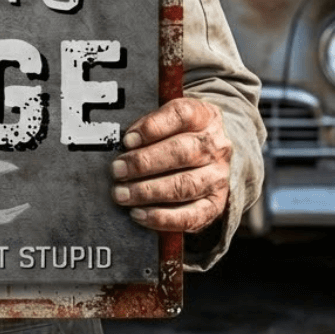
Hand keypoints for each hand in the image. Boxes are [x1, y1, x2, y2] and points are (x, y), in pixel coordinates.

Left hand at [110, 97, 230, 232]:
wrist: (210, 157)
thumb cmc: (178, 134)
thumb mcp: (167, 118)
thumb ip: (147, 125)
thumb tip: (124, 143)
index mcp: (204, 116)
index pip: (182, 115)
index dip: (153, 127)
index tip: (127, 139)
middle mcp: (216, 146)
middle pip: (182, 152)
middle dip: (144, 163)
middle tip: (116, 170)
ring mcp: (217, 177)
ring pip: (185, 185)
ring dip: (149, 192)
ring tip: (122, 194)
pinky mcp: (214, 204)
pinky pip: (192, 216)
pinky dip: (163, 218)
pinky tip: (139, 214)